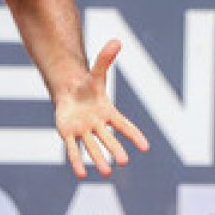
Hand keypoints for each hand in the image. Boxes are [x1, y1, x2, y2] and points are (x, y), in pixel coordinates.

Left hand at [53, 39, 149, 177]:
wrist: (69, 95)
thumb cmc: (86, 87)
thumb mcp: (95, 73)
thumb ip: (105, 59)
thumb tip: (117, 40)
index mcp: (108, 113)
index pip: (124, 125)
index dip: (134, 135)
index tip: (145, 147)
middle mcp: (98, 125)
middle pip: (108, 138)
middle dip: (115, 149)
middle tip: (124, 161)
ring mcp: (84, 131)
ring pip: (92, 146)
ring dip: (98, 158)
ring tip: (106, 172)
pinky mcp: (69, 134)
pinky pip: (73, 149)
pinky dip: (76, 160)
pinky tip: (80, 174)